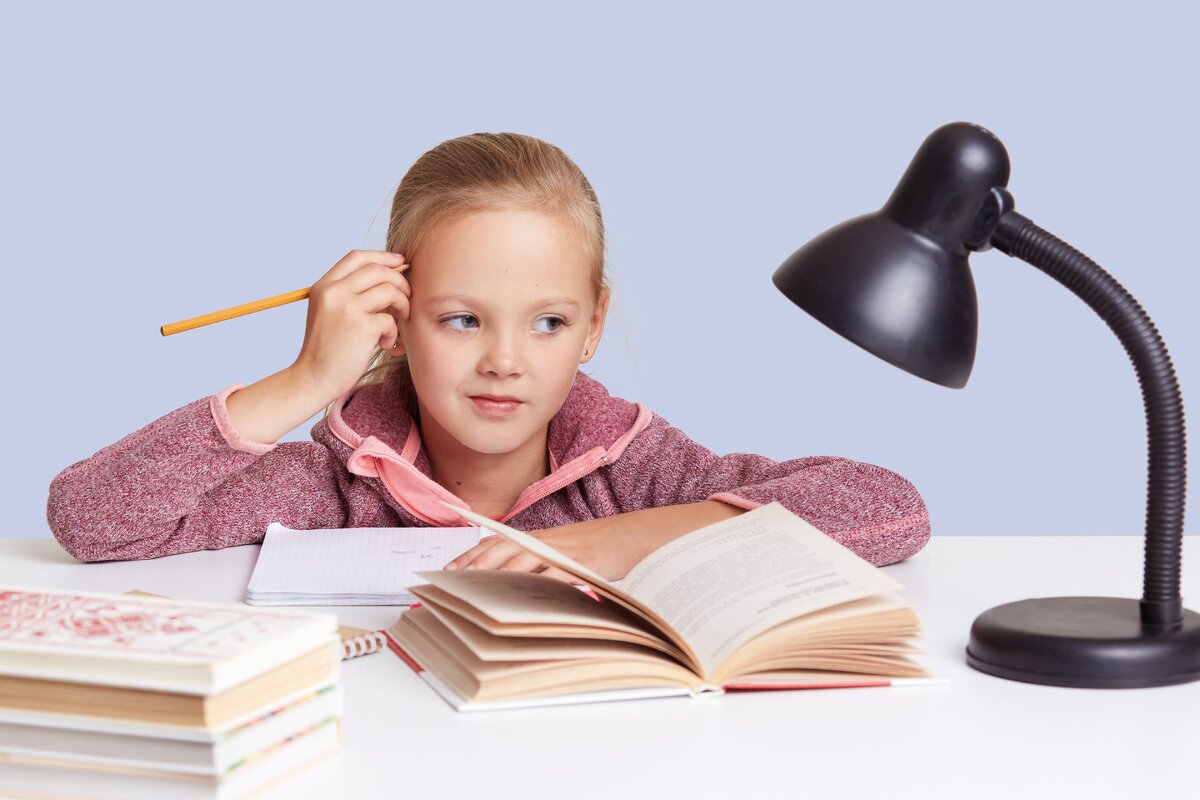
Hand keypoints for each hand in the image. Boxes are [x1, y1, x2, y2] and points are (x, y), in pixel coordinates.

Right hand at [290, 249, 410, 402]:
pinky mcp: (361, 327)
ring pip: (389, 290)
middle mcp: (333, 292)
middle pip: (377, 270)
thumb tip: (389, 277)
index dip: (383, 257)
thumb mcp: (328, 312)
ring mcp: (347, 308)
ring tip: (400, 319)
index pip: (357, 257)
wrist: (313, 378)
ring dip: (402, 304)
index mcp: (324, 286)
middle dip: (399, 280)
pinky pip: (390, 320)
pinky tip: (385, 344)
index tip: (401, 263)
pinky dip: (393, 332)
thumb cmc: (327, 349)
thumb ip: (350, 293)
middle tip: (407, 296)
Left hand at [445, 517, 645, 582]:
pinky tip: (526, 598)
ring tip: (481, 587)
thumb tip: (506, 583)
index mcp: (536, 538)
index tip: (449, 567)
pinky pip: (556, 575)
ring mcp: (562, 551)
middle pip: (503, 547)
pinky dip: (540, 585)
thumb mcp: (560, 551)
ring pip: (524, 559)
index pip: (496, 540)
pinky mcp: (581, 563)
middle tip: (455, 577)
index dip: (471, 553)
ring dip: (500, 572)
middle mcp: (544, 541)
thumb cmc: (593, 548)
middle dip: (476, 562)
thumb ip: (535, 563)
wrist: (628, 537)